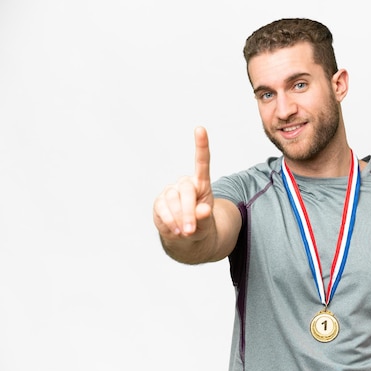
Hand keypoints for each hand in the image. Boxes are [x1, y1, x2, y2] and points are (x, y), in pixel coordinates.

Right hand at [153, 126, 213, 240]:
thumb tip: (203, 210)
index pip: (202, 162)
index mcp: (202, 184)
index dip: (201, 146)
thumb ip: (206, 217)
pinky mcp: (159, 202)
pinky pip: (162, 209)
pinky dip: (169, 221)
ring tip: (185, 232)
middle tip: (191, 230)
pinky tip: (175, 230)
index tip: (200, 129)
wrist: (186, 238)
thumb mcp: (208, 223)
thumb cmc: (201, 225)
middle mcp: (185, 184)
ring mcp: (171, 192)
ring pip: (173, 200)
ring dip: (179, 218)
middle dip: (189, 211)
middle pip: (187, 190)